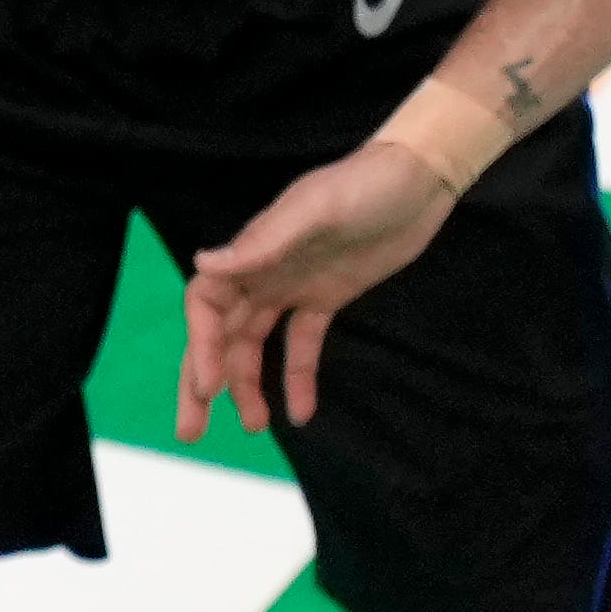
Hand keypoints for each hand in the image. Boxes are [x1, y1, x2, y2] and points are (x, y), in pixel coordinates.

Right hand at [179, 141, 461, 434]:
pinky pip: (302, 345)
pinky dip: (299, 378)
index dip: (201, 346)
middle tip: (192, 431)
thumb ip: (261, 242)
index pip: (206, 305)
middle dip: (202, 380)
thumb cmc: (364, 186)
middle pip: (220, 334)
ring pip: (255, 345)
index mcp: (253, 252)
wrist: (418, 180)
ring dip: (247, 386)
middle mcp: (263, 273)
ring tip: (253, 426)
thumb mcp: (313, 209)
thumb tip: (204, 263)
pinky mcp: (326, 299)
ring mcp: (293, 288)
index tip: (208, 387)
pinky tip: (302, 413)